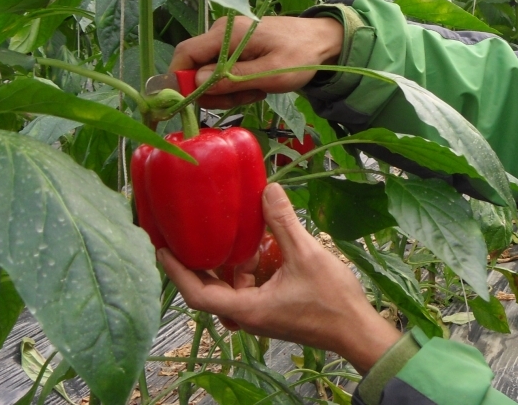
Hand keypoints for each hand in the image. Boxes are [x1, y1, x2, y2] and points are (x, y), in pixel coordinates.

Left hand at [158, 184, 401, 373]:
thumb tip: (268, 189)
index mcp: (247, 308)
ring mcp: (260, 314)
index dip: (176, 271)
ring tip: (225, 233)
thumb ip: (283, 222)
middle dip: (196, 264)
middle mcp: (247, 315)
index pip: (197, 293)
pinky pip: (249, 288)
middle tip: (183, 236)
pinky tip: (259, 245)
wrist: (356, 329)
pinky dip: (247, 268)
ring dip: (226, 263)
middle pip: (209, 290)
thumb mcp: (306, 254)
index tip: (161, 249)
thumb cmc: (331, 300)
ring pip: (230, 288)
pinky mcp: (273, 309)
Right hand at [169, 15, 343, 108]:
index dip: (180, 80)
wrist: (323, 41)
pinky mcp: (236, 47)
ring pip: (210, 74)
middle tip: (244, 98)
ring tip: (257, 91)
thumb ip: (233, 79)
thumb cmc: (301, 56)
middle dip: (214, 91)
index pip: (185, 54)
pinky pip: (224, 71)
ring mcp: (228, 39)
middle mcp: (221, 33)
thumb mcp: (270, 74)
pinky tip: (258, 85)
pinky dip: (237, 84)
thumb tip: (198, 83)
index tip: (190, 103)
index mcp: (227, 34)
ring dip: (229, 90)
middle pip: (196, 68)